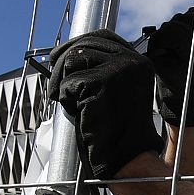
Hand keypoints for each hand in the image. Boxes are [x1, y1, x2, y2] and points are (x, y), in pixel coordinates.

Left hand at [47, 29, 162, 179]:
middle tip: (54, 85)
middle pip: (84, 44)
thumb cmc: (115, 130)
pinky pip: (69, 83)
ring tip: (71, 104)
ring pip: (72, 60)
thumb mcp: (113, 90)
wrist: (126, 158)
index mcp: (139, 61)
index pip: (103, 36)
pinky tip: (77, 113)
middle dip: (61, 63)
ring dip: (63, 83)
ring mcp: (121, 71)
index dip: (77, 44)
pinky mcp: (103, 83)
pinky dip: (66, 99)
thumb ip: (101, 68)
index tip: (59, 57)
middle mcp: (133, 61)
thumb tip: (68, 53)